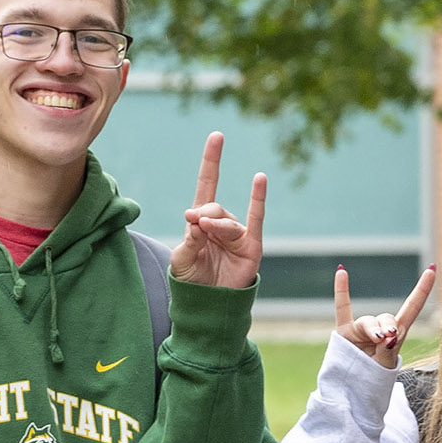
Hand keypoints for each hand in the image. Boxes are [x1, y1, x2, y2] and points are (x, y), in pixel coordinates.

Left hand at [172, 130, 267, 288]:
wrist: (207, 305)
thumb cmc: (192, 280)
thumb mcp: (182, 258)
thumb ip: (190, 238)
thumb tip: (200, 221)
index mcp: (201, 221)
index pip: (207, 184)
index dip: (211, 161)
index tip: (218, 136)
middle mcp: (221, 223)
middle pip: (213, 206)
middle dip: (203, 213)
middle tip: (196, 225)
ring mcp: (237, 235)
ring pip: (227, 221)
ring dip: (216, 225)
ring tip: (206, 232)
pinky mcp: (251, 247)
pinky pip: (255, 220)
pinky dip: (257, 199)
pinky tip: (259, 178)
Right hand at [333, 262, 435, 372]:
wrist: (353, 389)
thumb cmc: (374, 378)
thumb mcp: (385, 366)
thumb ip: (387, 352)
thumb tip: (387, 336)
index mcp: (397, 336)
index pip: (412, 307)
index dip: (422, 289)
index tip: (433, 269)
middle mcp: (380, 329)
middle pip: (387, 317)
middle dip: (388, 326)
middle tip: (388, 337)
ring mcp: (361, 329)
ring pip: (368, 321)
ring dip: (372, 329)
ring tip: (376, 339)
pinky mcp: (345, 332)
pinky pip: (342, 308)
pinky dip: (341, 290)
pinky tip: (342, 272)